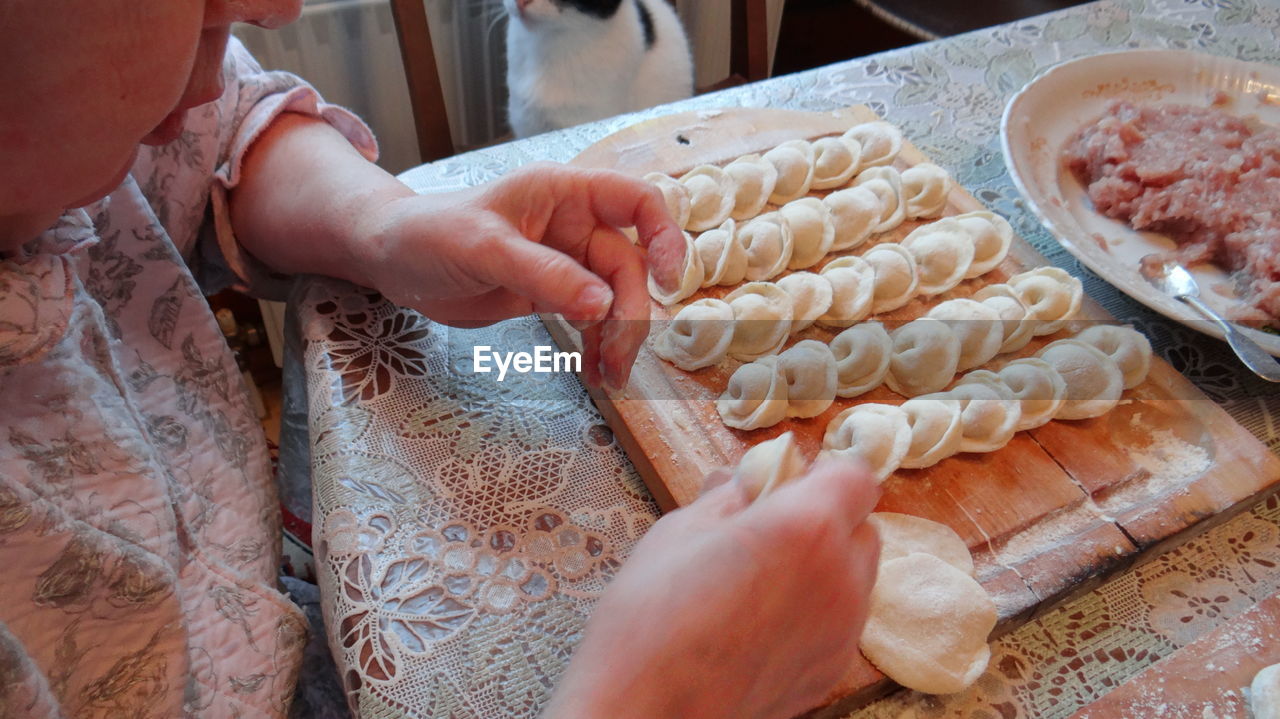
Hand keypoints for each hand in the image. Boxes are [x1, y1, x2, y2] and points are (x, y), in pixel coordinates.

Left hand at [358, 162, 685, 388]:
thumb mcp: (484, 250)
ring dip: (619, 337)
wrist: (390, 261)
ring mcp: (565, 260)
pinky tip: (597, 374)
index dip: (664, 235)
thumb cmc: (429, 234)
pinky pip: (591, 319)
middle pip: (629, 265)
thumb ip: (545, 275)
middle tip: (618, 360)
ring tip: (610, 377)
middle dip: (630, 313)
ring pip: (615, 297)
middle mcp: (573, 223)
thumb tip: (602, 306)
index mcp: (563, 193)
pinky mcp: (551, 293)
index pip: (636, 201)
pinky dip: (597, 346)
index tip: (668, 281)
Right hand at [544, 460, 881, 718]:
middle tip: (771, 528)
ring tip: (762, 580)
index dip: (826, 473)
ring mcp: (843, 629)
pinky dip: (816, 611)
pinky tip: (762, 622)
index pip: (858, 476)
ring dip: (825, 565)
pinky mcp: (832, 671)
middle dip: (827, 518)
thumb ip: (728, 498)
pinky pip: (841, 621)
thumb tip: (745, 479)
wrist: (647, 710)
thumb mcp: (679, 531)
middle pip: (864, 525)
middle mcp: (841, 575)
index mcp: (807, 525)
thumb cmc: (651, 616)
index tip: (791, 480)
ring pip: (856, 576)